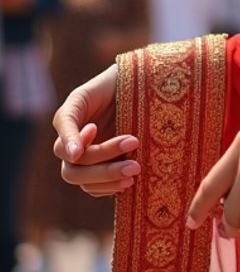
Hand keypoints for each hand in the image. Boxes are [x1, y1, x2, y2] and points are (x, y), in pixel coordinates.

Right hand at [53, 65, 140, 196]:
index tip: (93, 128)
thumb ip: (81, 113)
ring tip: (135, 169)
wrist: (144, 86)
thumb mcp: (101, 87)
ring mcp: (86, 159)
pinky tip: (129, 182)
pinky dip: (110, 188)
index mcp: (70, 118)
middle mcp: (72, 143)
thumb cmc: (122, 83)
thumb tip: (74, 152)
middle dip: (102, 162)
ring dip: (109, 178)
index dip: (73, 136)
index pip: (63, 132)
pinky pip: (96, 189)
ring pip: (84, 182)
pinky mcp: (101, 170)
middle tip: (133, 148)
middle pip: (73, 168)